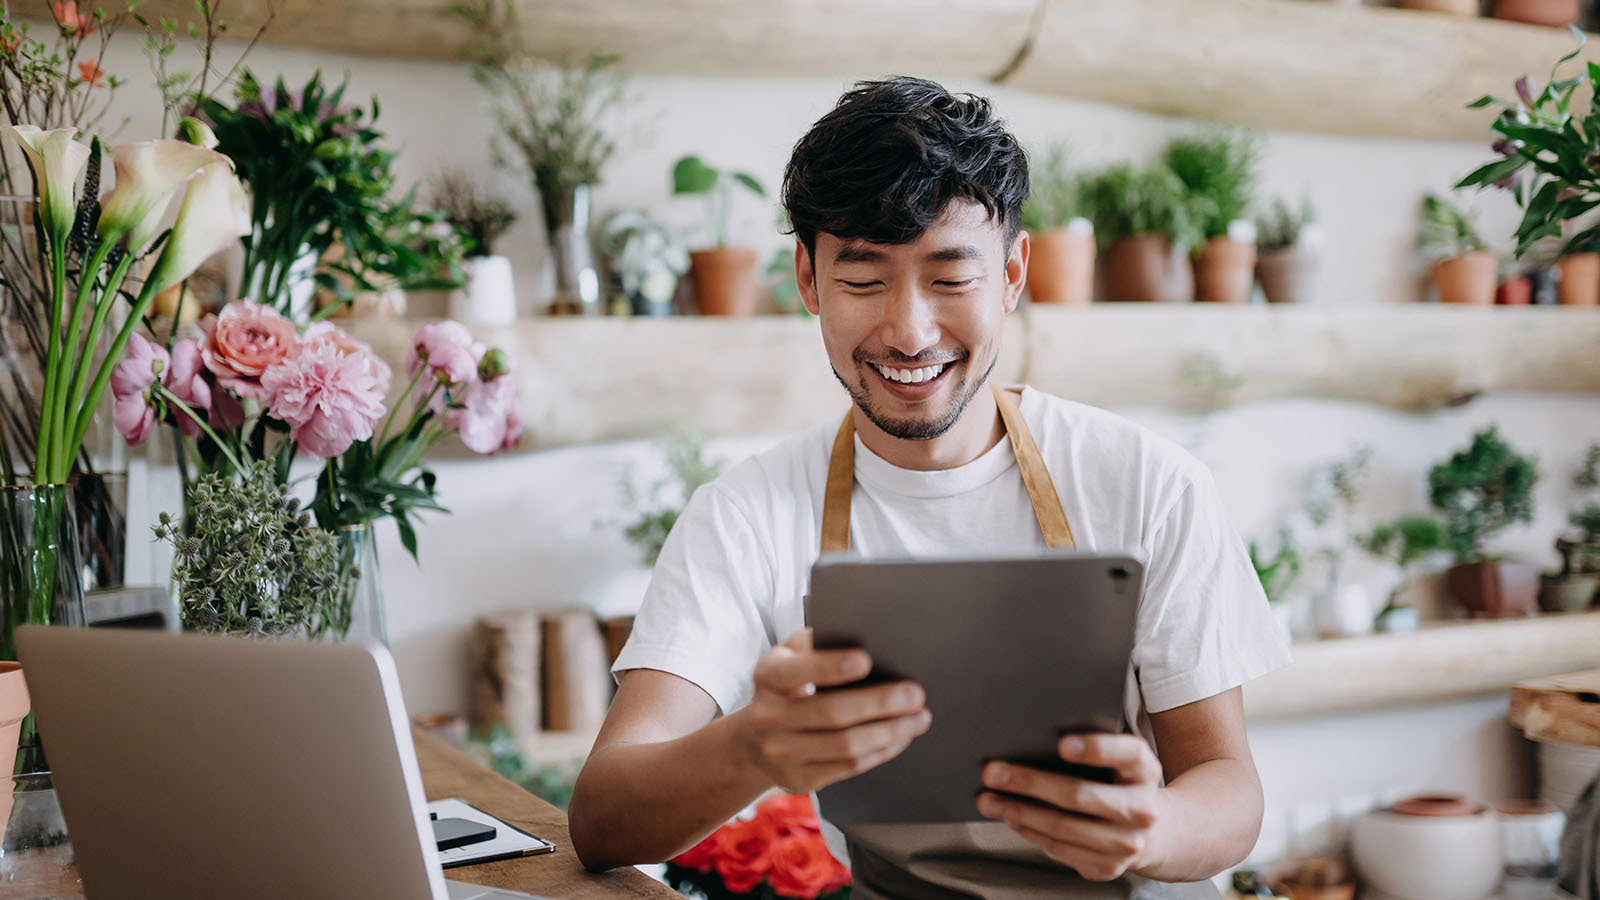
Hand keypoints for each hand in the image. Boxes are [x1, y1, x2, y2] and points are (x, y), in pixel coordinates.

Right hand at [735, 629, 931, 793]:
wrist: (754, 741)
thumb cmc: (786, 688)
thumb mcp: (789, 658)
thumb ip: (815, 644)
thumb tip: (863, 633)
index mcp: (768, 677)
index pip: (798, 671)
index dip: (831, 666)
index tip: (867, 660)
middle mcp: (769, 716)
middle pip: (832, 712)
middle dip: (880, 703)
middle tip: (915, 694)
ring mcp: (782, 753)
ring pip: (846, 745)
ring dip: (889, 731)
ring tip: (918, 718)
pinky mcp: (800, 779)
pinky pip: (849, 767)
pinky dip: (881, 751)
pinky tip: (901, 737)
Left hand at [976, 733, 1164, 881]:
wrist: (1153, 831)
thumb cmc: (1119, 783)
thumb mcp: (1118, 760)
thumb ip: (1089, 748)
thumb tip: (1028, 742)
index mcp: (1145, 770)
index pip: (1127, 754)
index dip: (1096, 748)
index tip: (1061, 744)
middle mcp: (1142, 809)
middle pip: (1079, 795)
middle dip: (1029, 782)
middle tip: (993, 772)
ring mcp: (1126, 843)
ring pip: (1062, 827)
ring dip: (1018, 811)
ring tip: (990, 799)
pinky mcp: (1108, 867)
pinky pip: (1059, 848)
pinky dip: (1029, 831)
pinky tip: (1011, 817)